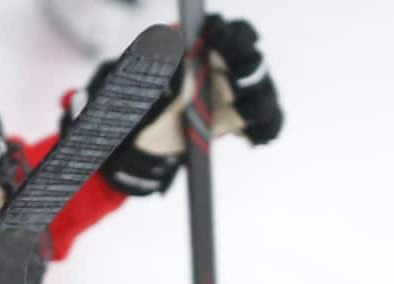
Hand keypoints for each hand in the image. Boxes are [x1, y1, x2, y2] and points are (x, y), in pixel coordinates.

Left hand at [61, 14, 283, 195]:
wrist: (132, 142)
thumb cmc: (128, 106)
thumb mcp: (127, 89)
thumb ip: (147, 75)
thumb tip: (169, 63)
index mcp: (198, 47)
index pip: (228, 30)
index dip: (232, 36)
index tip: (220, 44)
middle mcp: (222, 67)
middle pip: (252, 59)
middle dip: (249, 70)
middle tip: (236, 86)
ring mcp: (233, 95)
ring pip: (263, 91)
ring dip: (260, 102)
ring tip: (242, 118)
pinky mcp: (239, 123)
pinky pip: (266, 122)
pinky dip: (265, 129)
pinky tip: (254, 138)